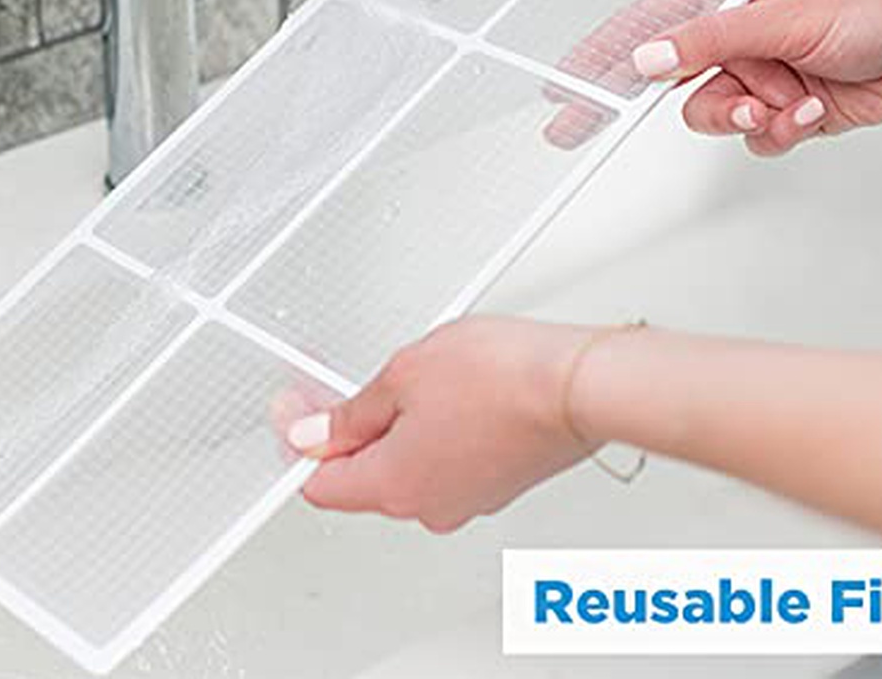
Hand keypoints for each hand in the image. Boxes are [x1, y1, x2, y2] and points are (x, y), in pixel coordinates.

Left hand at [286, 317, 592, 532]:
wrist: (580, 386)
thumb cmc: (505, 378)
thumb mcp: (404, 373)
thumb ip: (351, 411)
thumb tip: (313, 432)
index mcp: (393, 486)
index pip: (320, 484)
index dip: (303, 441)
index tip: (302, 407)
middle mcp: (429, 507)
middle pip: (364, 476)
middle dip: (354, 428)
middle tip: (365, 378)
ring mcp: (467, 499)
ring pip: (409, 466)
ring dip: (401, 426)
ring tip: (423, 375)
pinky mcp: (497, 483)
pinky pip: (446, 462)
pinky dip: (438, 431)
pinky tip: (455, 390)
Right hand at [558, 0, 881, 156]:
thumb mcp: (786, 17)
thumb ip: (711, 40)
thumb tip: (648, 55)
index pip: (647, 24)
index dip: (598, 55)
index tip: (562, 85)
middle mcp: (741, 31)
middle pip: (668, 78)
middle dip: (659, 101)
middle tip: (582, 128)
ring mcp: (763, 71)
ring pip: (712, 113)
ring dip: (744, 115)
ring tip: (782, 102)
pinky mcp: (788, 106)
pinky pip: (756, 135)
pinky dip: (781, 129)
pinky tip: (814, 109)